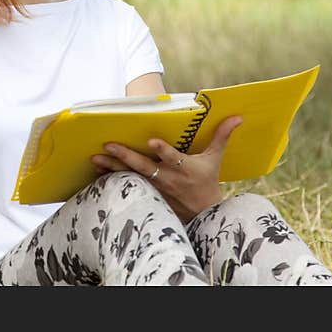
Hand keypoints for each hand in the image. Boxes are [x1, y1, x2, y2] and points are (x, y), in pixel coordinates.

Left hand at [91, 115, 243, 222]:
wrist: (202, 215)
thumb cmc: (207, 181)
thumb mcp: (215, 159)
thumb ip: (221, 136)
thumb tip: (237, 116)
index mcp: (184, 168)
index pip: (173, 157)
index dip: (163, 150)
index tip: (152, 142)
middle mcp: (167, 178)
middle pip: (144, 166)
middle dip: (125, 156)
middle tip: (108, 145)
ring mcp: (155, 188)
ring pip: (130, 176)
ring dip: (112, 168)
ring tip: (95, 158)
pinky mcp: (146, 195)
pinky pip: (126, 186)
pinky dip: (111, 179)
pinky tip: (97, 170)